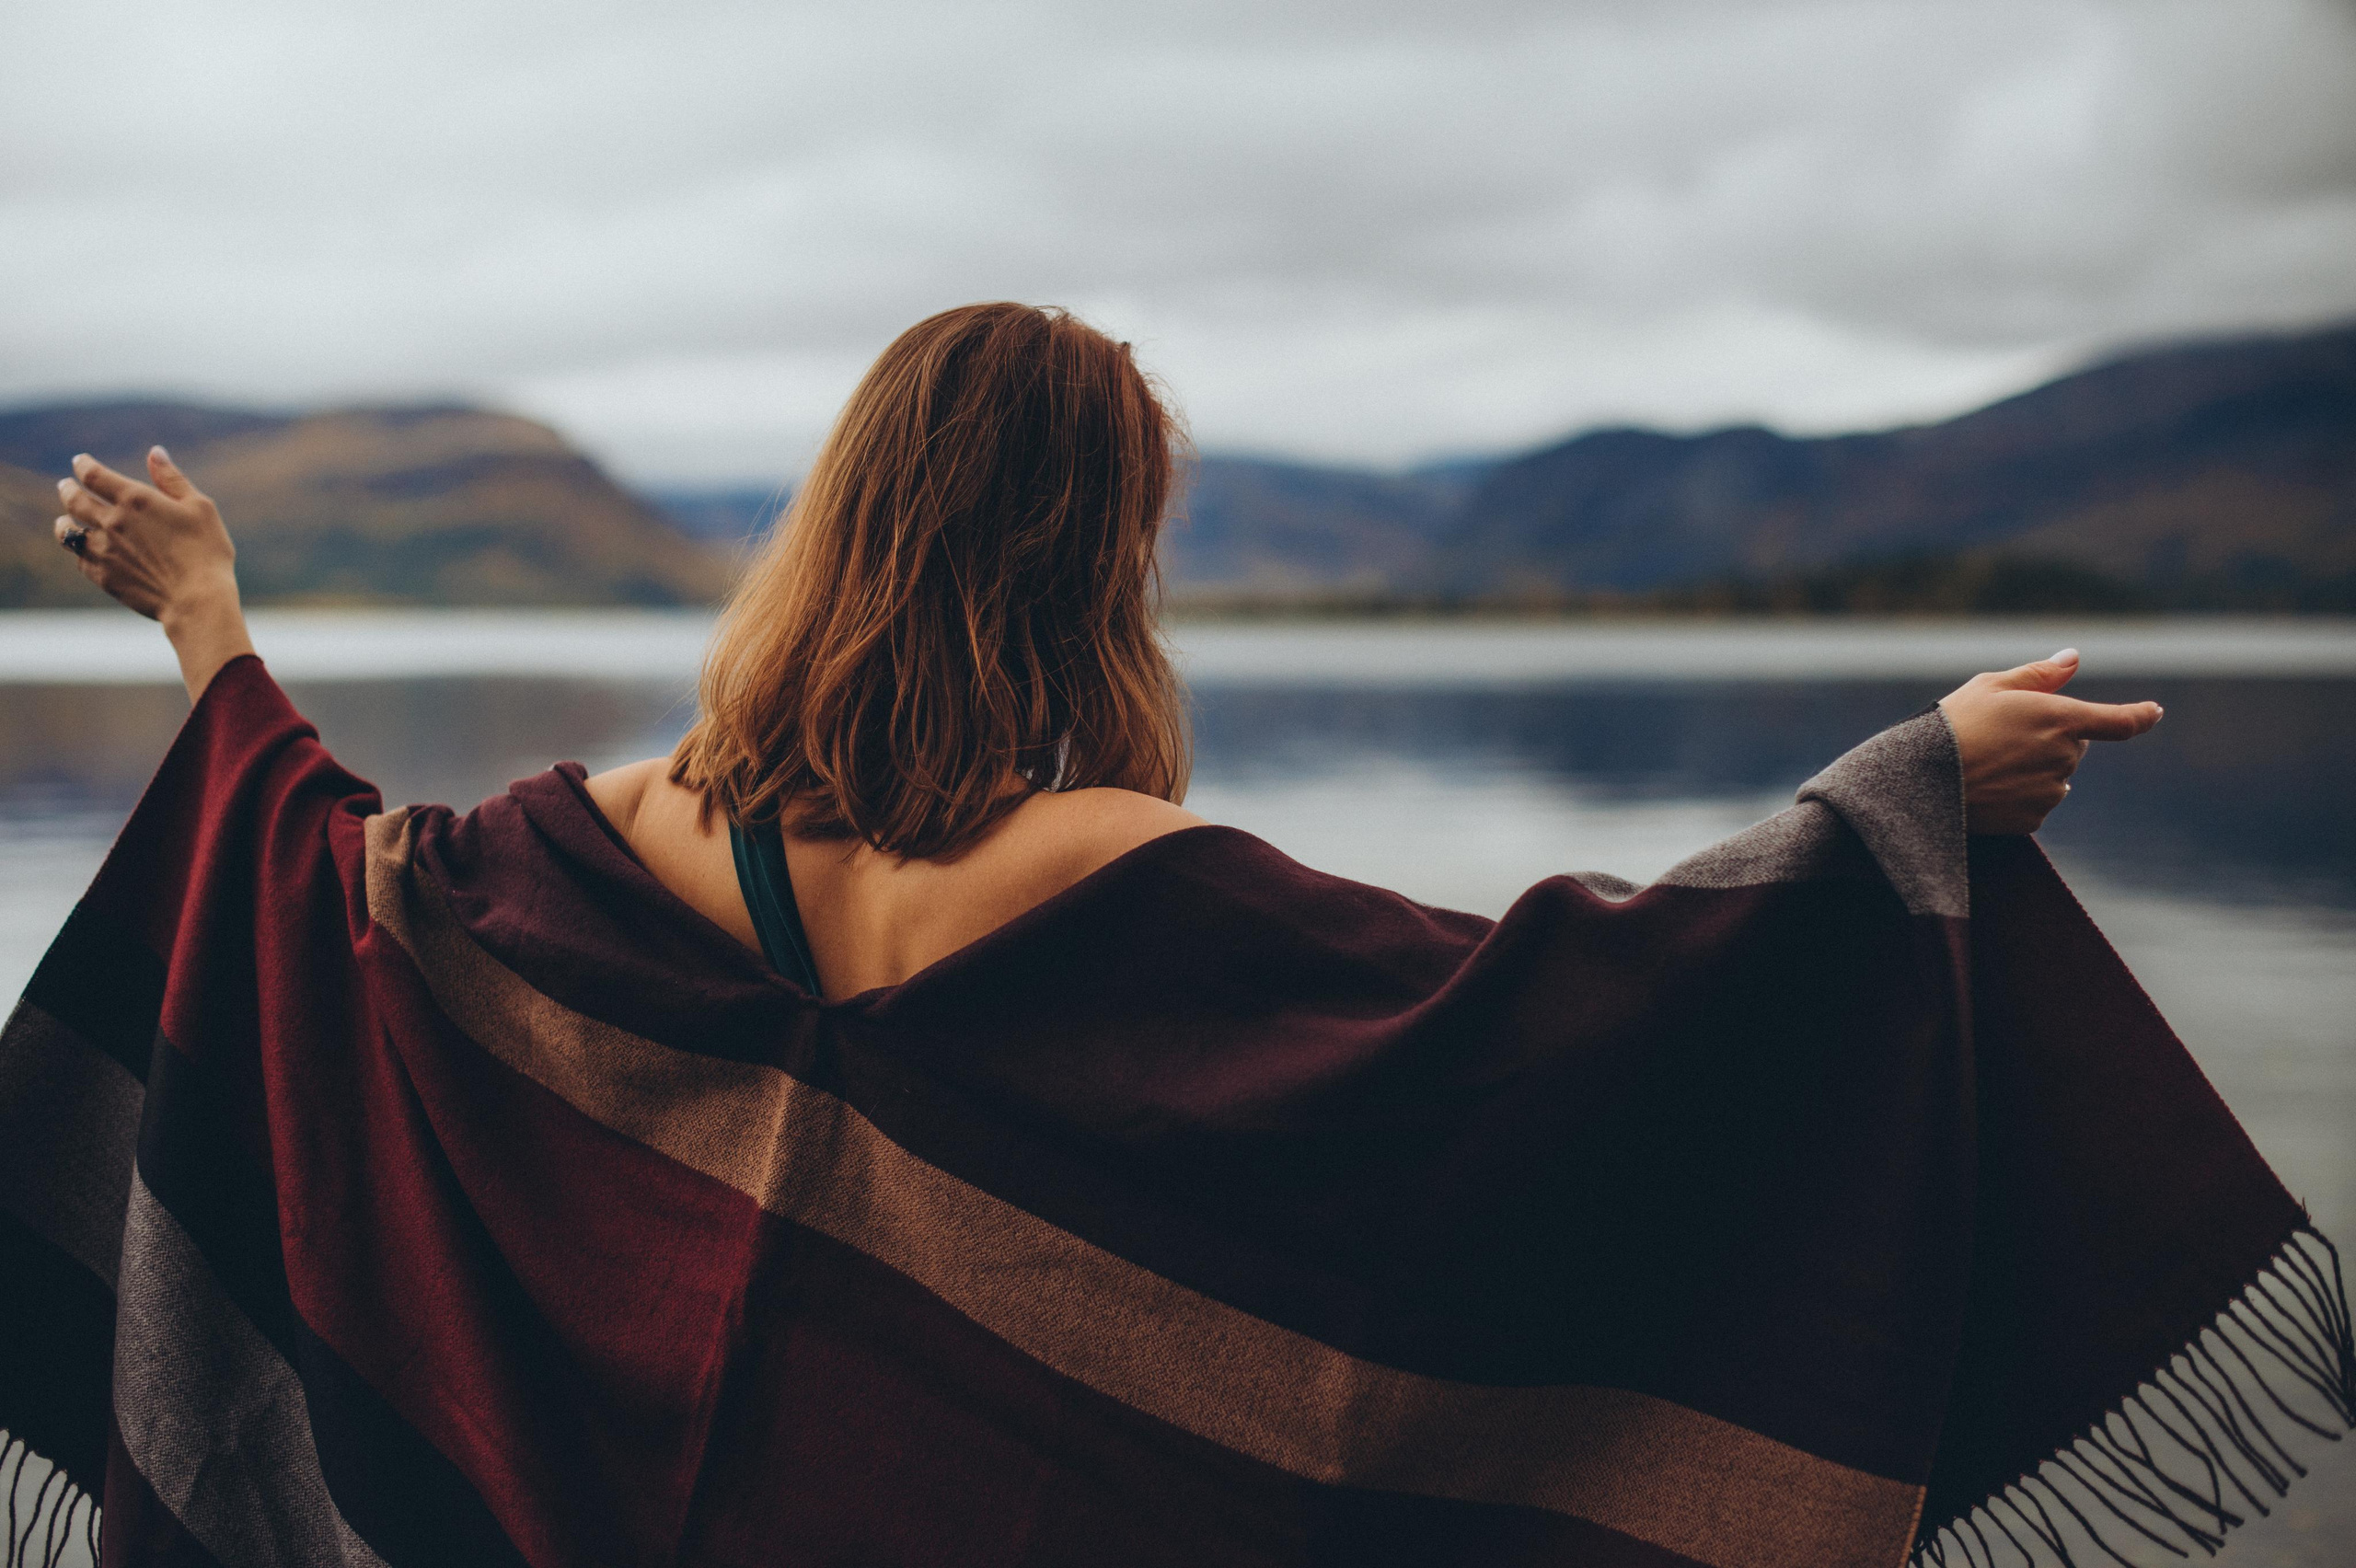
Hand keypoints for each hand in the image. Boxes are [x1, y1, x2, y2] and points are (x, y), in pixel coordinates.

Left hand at [55, 447, 254, 700]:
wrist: (197, 601)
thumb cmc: (206, 552)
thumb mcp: (199, 508)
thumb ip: (172, 479)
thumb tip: (155, 453)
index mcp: (134, 499)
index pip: (93, 474)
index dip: (83, 465)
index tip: (80, 462)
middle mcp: (111, 522)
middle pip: (73, 499)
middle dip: (67, 489)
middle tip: (65, 486)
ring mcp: (103, 550)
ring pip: (67, 531)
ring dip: (64, 522)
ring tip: (64, 520)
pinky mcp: (103, 576)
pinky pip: (80, 559)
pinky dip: (80, 551)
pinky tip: (85, 551)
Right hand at [1938, 649, 2161, 835]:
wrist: (1921, 781)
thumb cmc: (1953, 725)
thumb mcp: (1990, 686)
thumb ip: (2040, 674)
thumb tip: (2074, 657)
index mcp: (2061, 719)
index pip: (2119, 722)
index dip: (2140, 716)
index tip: (2154, 713)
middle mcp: (2064, 758)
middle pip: (2074, 746)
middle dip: (2051, 739)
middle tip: (2003, 735)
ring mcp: (2051, 792)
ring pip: (2056, 776)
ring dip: (2035, 768)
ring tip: (1990, 763)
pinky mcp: (2033, 819)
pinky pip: (2038, 803)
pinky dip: (2020, 795)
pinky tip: (1989, 787)